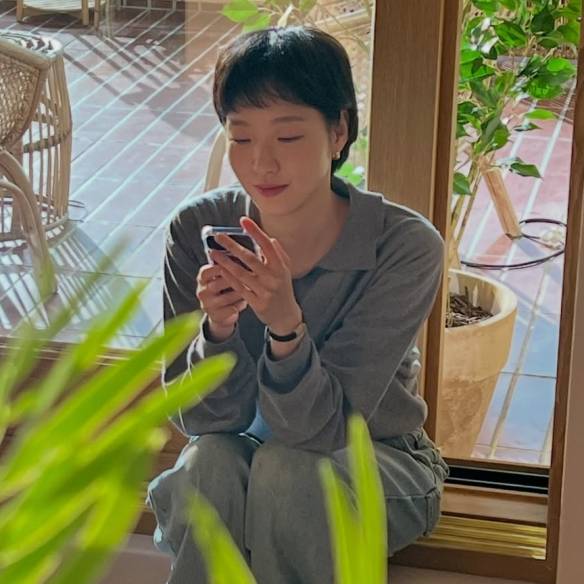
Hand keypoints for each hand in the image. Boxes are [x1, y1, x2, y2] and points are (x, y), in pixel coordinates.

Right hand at [196, 263, 247, 341]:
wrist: (222, 311)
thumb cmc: (227, 286)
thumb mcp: (225, 274)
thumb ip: (231, 264)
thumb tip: (247, 253)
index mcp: (202, 277)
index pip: (207, 270)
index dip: (222, 267)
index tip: (238, 264)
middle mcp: (201, 291)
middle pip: (217, 284)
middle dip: (234, 280)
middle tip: (250, 277)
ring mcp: (207, 305)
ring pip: (226, 298)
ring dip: (239, 293)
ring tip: (251, 289)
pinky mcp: (215, 316)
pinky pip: (230, 310)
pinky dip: (240, 305)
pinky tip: (246, 302)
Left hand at [209, 217, 301, 334]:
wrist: (286, 316)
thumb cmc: (283, 289)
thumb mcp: (286, 271)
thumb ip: (279, 254)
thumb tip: (270, 238)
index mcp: (281, 267)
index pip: (267, 245)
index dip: (255, 232)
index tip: (243, 220)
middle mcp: (273, 278)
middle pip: (250, 258)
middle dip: (232, 246)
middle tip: (219, 236)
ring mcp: (265, 291)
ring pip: (241, 273)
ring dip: (225, 262)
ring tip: (213, 253)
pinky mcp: (257, 303)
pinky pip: (239, 288)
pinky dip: (229, 278)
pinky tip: (220, 269)